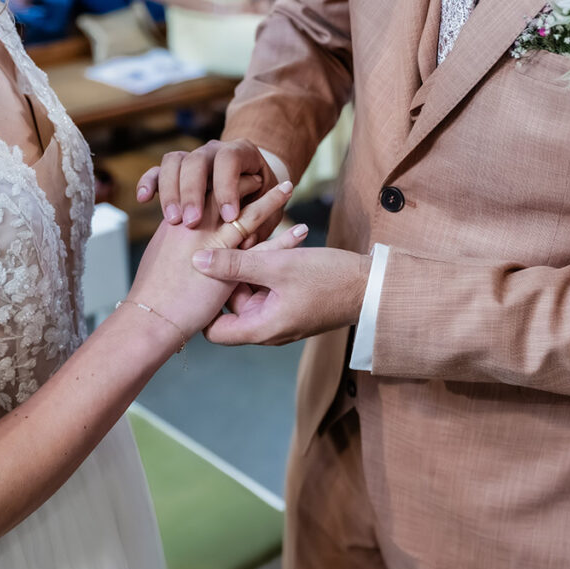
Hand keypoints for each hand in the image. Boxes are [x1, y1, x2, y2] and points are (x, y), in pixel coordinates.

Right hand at [129, 180, 306, 337]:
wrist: (151, 315)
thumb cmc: (151, 290)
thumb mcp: (159, 253)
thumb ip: (173, 238)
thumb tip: (177, 231)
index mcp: (179, 219)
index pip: (203, 188)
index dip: (221, 179)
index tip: (234, 174)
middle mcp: (196, 225)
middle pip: (226, 193)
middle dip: (246, 180)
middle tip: (263, 172)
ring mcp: (214, 244)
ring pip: (249, 214)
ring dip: (271, 200)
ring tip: (287, 188)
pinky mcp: (230, 267)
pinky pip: (263, 248)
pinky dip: (284, 238)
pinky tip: (300, 230)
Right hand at [135, 139, 281, 246]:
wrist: (248, 189)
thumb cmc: (261, 208)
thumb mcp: (267, 215)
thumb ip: (260, 226)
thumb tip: (248, 242)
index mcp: (242, 152)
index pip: (229, 160)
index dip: (228, 186)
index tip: (230, 217)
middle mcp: (214, 151)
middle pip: (197, 160)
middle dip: (193, 191)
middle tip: (192, 221)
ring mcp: (193, 159)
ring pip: (173, 162)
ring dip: (171, 190)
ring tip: (173, 220)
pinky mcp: (176, 173)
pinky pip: (157, 172)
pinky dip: (149, 182)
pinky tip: (144, 199)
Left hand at [191, 246, 371, 345]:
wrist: (373, 285)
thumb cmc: (329, 279)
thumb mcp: (278, 266)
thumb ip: (235, 263)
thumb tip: (196, 261)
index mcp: (261, 329)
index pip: (213, 330)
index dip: (203, 305)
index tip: (200, 276)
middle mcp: (267, 329)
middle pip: (230, 305)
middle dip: (228, 276)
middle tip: (231, 244)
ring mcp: (279, 317)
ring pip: (249, 291)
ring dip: (248, 266)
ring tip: (253, 238)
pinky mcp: (290, 304)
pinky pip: (266, 287)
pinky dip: (264, 267)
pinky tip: (272, 244)